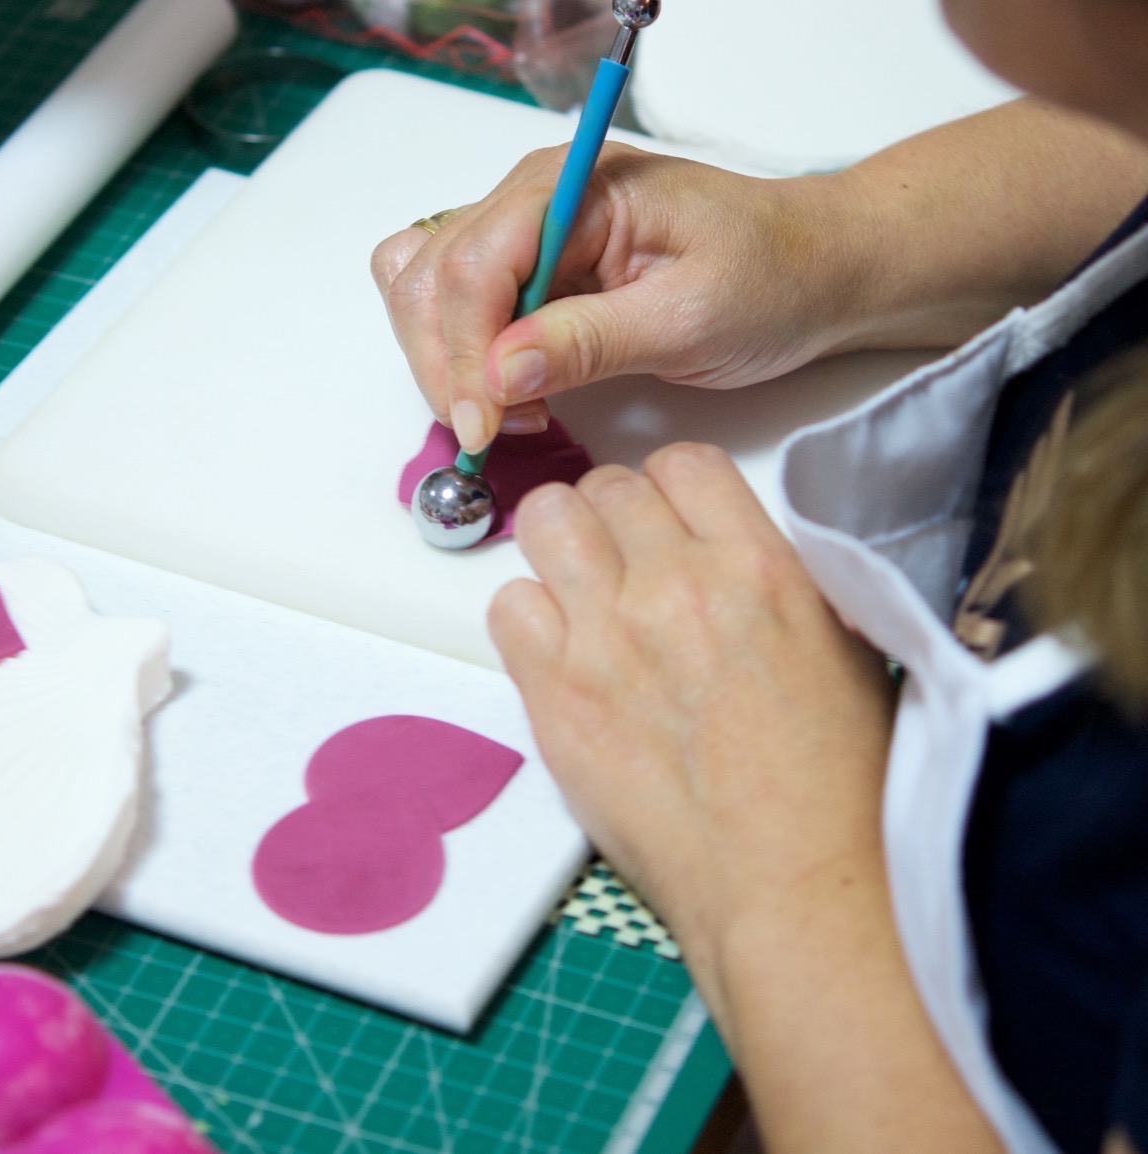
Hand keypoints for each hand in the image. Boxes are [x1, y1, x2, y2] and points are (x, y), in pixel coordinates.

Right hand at [370, 144, 847, 452]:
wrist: (816, 266)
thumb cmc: (772, 276)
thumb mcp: (692, 317)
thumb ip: (592, 341)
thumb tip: (501, 372)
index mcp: (575, 183)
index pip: (475, 263)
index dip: (463, 351)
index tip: (484, 425)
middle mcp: (534, 193)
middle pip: (432, 274)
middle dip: (446, 362)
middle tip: (494, 433)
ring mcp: (526, 226)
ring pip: (427, 287)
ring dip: (444, 358)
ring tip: (510, 412)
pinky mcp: (532, 265)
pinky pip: (457, 302)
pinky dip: (459, 352)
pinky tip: (510, 390)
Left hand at [491, 446, 1015, 1153]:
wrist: (794, 887)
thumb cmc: (836, 792)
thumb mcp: (842, 649)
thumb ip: (777, 581)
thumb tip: (732, 554)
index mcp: (758, 566)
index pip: (684, 462)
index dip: (669, 489)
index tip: (667, 520)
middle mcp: (676, 585)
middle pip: (606, 486)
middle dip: (612, 517)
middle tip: (622, 563)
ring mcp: (607, 636)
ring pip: (546, 521)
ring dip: (560, 546)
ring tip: (580, 592)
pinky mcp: (555, 695)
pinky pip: (506, 606)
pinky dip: (527, 618)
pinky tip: (560, 653)